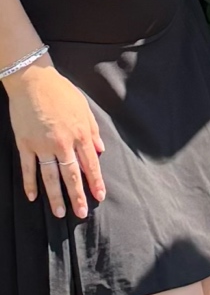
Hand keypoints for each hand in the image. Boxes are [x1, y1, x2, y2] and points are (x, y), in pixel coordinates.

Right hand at [6, 62, 105, 217]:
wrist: (33, 80)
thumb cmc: (61, 92)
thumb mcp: (84, 108)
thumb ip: (93, 130)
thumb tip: (100, 150)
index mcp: (80, 134)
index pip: (90, 164)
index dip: (95, 182)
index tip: (99, 196)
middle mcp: (63, 143)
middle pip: (71, 175)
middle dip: (77, 196)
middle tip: (81, 213)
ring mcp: (42, 145)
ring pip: (50, 176)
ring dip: (55, 196)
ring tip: (59, 213)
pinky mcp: (25, 143)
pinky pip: (28, 168)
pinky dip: (29, 183)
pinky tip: (32, 197)